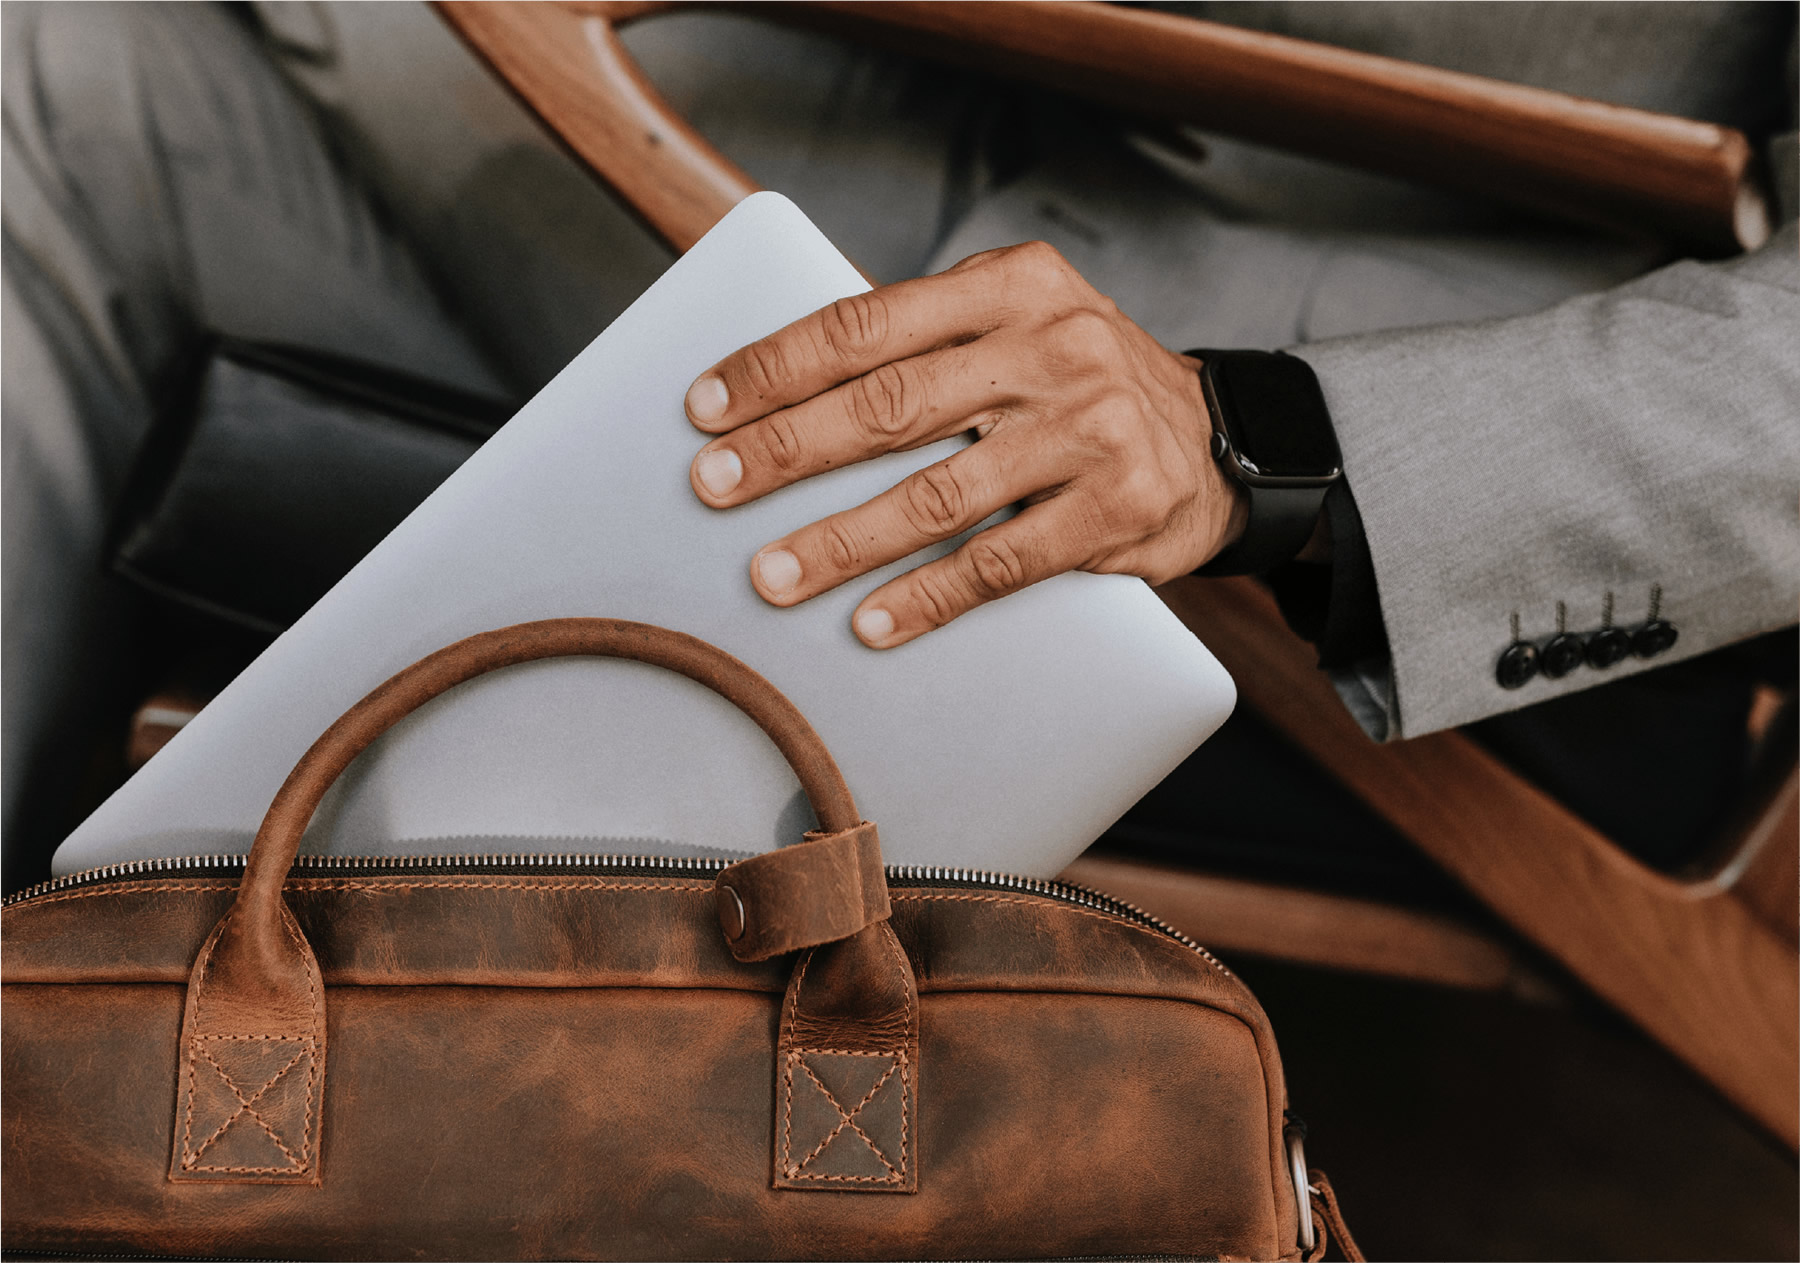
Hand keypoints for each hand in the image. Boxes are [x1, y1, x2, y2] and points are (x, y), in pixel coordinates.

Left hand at [686, 241, 1247, 647]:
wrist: (1222, 441)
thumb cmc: (1081, 385)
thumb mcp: (1020, 324)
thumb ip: (928, 342)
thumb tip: (782, 393)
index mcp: (1012, 284)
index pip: (870, 322)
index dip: (777, 366)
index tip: (706, 407)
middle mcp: (1055, 346)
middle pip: (892, 405)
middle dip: (788, 451)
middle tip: (712, 489)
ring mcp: (1090, 430)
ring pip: (938, 495)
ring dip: (842, 542)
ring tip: (771, 576)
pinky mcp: (1117, 511)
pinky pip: (1002, 564)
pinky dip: (928, 599)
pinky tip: (871, 624)